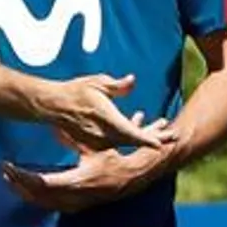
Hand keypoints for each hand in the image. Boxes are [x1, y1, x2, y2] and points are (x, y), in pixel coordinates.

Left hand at [1, 120, 167, 212]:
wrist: (134, 175)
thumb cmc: (114, 158)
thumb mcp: (93, 148)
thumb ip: (72, 140)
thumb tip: (54, 130)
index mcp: (78, 182)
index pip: (43, 182)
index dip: (24, 176)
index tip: (10, 167)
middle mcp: (75, 197)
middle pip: (39, 196)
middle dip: (20, 185)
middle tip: (5, 173)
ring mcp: (76, 204)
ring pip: (44, 202)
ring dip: (26, 192)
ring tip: (11, 180)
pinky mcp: (77, 206)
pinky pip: (51, 204)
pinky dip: (37, 198)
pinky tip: (26, 191)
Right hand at [38, 74, 176, 150]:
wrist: (53, 105)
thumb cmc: (76, 91)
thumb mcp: (98, 83)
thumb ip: (117, 85)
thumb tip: (132, 81)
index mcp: (108, 120)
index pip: (132, 134)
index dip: (148, 140)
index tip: (161, 145)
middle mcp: (104, 134)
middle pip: (134, 140)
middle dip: (154, 137)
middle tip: (172, 135)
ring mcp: (99, 141)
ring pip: (127, 141)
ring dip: (143, 135)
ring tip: (161, 128)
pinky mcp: (94, 143)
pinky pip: (117, 141)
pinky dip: (129, 136)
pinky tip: (139, 127)